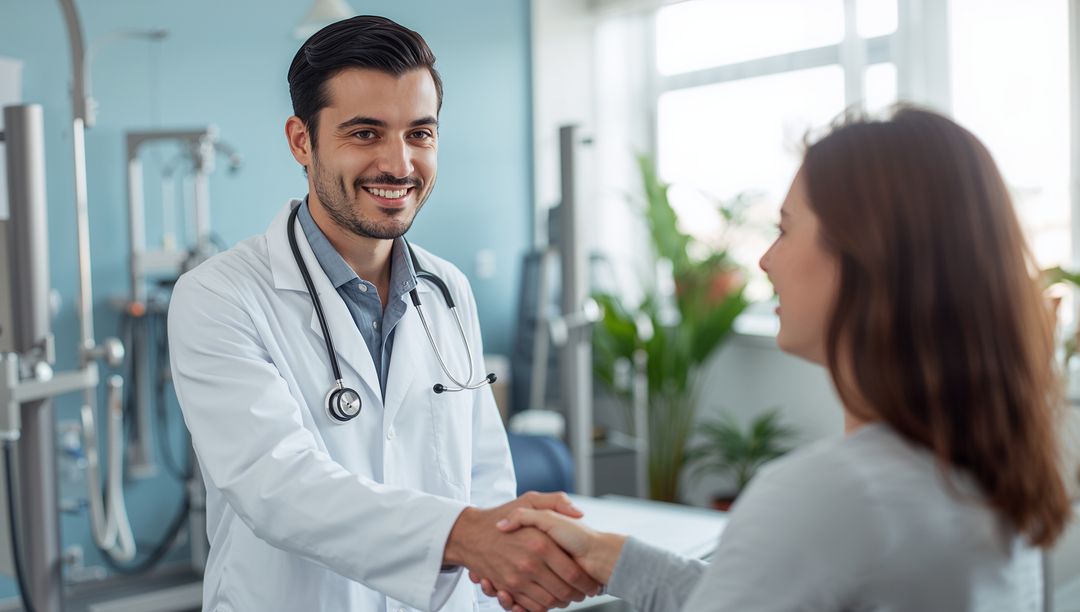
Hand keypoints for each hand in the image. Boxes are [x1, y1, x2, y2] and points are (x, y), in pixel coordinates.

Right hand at [470, 509, 626, 611]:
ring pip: (548, 602)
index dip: (586, 583)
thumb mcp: (529, 499)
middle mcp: (529, 563)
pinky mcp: (506, 588)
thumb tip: (578, 512)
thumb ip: (556, 502)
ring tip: (567, 597)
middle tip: (583, 593)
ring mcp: (516, 578)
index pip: (573, 574)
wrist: (469, 534)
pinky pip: (530, 606)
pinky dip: (541, 607)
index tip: (591, 584)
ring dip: (561, 603)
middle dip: (577, 596)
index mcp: (540, 543)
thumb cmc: (500, 515)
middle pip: (563, 592)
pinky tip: (547, 598)